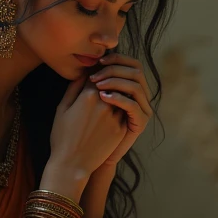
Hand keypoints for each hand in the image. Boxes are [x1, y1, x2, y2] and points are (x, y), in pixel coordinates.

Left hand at [87, 52, 153, 168]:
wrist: (85, 158)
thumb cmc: (78, 131)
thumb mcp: (79, 103)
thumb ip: (83, 85)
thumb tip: (87, 64)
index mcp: (125, 88)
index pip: (127, 64)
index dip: (114, 59)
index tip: (96, 62)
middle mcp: (136, 96)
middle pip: (136, 70)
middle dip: (115, 69)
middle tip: (96, 77)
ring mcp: (139, 109)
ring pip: (137, 85)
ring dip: (117, 81)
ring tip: (98, 87)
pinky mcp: (139, 123)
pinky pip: (133, 105)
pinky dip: (119, 98)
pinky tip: (104, 98)